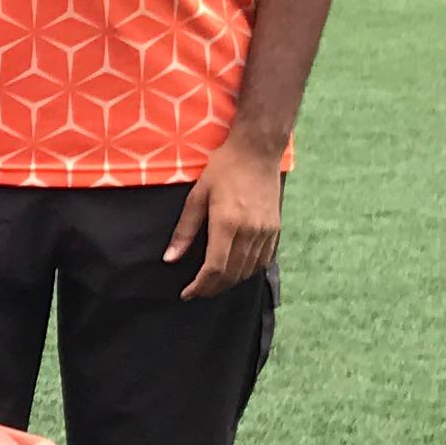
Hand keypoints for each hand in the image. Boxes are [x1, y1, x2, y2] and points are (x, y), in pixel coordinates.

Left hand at [167, 142, 281, 299]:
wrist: (258, 151)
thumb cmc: (223, 169)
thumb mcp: (197, 195)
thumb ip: (184, 230)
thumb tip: (170, 258)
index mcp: (227, 224)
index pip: (214, 268)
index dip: (200, 286)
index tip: (187, 293)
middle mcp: (250, 231)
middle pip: (232, 274)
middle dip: (212, 288)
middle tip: (197, 292)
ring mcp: (266, 231)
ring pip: (248, 270)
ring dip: (230, 282)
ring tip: (213, 284)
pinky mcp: (275, 228)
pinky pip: (263, 259)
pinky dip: (248, 270)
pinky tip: (236, 271)